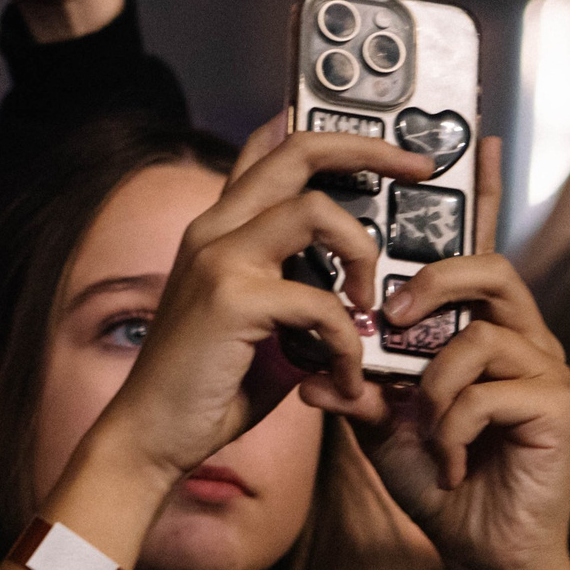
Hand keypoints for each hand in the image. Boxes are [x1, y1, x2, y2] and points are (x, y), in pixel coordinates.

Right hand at [85, 127, 433, 486]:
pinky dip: (347, 342)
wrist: (151, 436)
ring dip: (362, 256)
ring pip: (318, 211)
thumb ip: (301, 294)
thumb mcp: (263, 327)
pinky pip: (321, 302)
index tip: (385, 145)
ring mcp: (220, 258)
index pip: (271, 150)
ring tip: (368, 307)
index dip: (330, 134)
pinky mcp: (232, 299)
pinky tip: (344, 378)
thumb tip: (360, 293)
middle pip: (300, 151)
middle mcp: (215, 228)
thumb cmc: (209, 388)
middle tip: (418, 167)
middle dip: (371, 149)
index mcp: (220, 230)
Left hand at [338, 135, 569, 569]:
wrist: (481, 549)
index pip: (477, 246)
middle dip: (433, 284)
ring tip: (420, 420)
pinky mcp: (555, 407)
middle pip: (486, 269)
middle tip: (391, 317)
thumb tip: (315, 365)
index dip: (478, 193)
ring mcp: (544, 368)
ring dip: (433, 380)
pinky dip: (451, 427)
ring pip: (483, 332)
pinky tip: (449, 461)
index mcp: (478, 325)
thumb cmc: (436, 478)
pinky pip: (490, 391)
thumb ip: (354, 383)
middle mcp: (519, 334)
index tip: (471, 137)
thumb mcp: (380, 424)